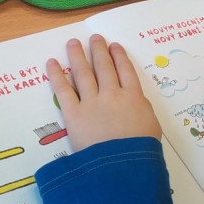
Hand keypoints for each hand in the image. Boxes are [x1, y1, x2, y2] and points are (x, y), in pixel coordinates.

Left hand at [46, 34, 161, 151]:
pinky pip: (63, 91)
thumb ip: (141, 108)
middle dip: (99, 50)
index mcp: (133, 97)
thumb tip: (132, 101)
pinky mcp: (73, 114)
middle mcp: (112, 94)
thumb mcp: (151, 125)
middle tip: (95, 38)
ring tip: (73, 43)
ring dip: (78, 55)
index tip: (114, 46)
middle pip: (104, 67)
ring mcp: (91, 102)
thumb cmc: (142, 149)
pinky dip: (57, 75)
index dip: (119, 56)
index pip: (125, 71)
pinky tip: (52, 63)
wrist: (123, 165)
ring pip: (83, 73)